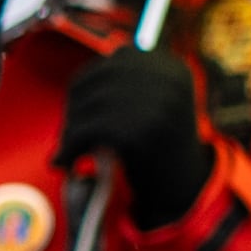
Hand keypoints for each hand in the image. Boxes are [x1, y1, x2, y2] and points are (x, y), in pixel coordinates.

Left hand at [55, 43, 217, 222]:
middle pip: (101, 79)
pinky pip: (91, 130)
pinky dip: (71, 147)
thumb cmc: (160, 150)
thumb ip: (126, 85)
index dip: (88, 83)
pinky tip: (68, 162)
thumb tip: (77, 86)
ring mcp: (159, 104)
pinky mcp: (144, 132)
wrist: (184, 192)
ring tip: (65, 151)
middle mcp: (169, 79)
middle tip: (66, 136)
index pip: (118, 59)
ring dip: (70, 130)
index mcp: (173, 67)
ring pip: (92, 105)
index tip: (77, 111)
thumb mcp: (155, 105)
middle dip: (75, 108)